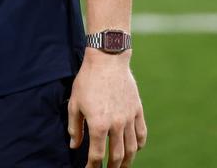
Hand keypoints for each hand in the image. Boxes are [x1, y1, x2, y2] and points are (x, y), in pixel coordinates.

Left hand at [68, 51, 146, 167]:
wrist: (107, 60)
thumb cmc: (87, 80)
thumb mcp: (74, 103)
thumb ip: (75, 127)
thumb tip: (75, 146)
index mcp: (98, 124)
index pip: (97, 155)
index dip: (93, 166)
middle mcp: (116, 124)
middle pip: (117, 156)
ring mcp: (129, 118)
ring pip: (132, 148)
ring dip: (127, 161)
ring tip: (121, 166)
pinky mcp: (137, 110)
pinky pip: (141, 133)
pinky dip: (139, 144)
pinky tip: (135, 149)